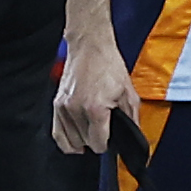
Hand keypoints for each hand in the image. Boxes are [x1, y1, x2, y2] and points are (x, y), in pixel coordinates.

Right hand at [53, 30, 140, 154]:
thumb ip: (132, 118)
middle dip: (96, 139)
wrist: (90, 47)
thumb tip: (134, 137)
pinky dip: (66, 142)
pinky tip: (74, 143)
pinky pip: (57, 134)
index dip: (107, 144)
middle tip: (103, 128)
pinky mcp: (56, 104)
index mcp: (95, 109)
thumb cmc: (108, 65)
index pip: (98, 143)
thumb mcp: (128, 92)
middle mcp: (76, 110)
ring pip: (72, 141)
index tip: (111, 139)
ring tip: (91, 131)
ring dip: (83, 140)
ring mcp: (64, 108)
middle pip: (86, 143)